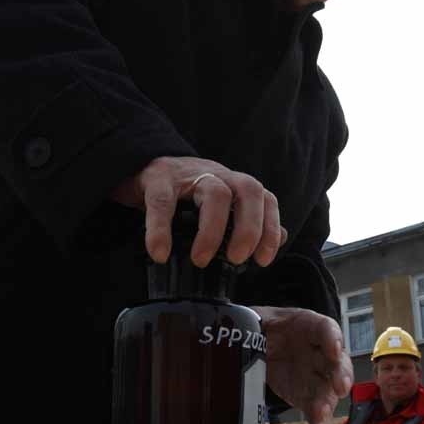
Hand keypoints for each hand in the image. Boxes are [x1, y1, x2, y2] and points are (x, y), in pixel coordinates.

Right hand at [110, 155, 286, 266]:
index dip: (269, 228)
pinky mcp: (157, 178)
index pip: (264, 199)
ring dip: (212, 231)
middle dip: (249, 227)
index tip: (263, 260)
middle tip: (237, 259)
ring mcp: (188, 174)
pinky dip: (160, 230)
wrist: (141, 163)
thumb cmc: (184, 192)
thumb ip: (248, 220)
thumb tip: (281, 237)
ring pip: (214, 193)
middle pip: (248, 190)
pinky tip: (160, 254)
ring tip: (201, 260)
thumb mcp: (218, 204)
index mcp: (233, 183)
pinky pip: (162, 202)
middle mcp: (217, 174)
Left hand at [253, 306, 352, 423]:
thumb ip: (255, 325)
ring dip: (328, 403)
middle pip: (337, 363)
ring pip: (329, 390)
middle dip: (340, 374)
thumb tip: (240, 330)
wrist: (259, 344)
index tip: (334, 349)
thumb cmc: (264, 326)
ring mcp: (316, 376)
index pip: (326, 328)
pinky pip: (316, 411)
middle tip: (340, 386)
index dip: (332, 339)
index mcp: (309, 326)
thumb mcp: (259, 319)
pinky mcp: (306, 397)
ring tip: (321, 414)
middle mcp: (320, 352)